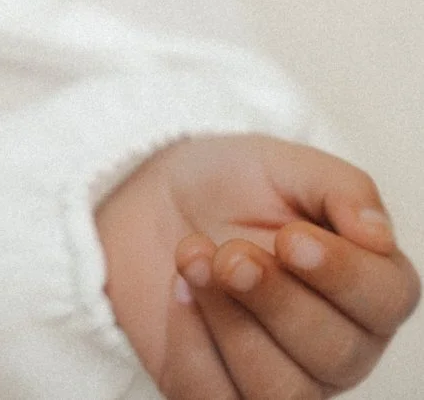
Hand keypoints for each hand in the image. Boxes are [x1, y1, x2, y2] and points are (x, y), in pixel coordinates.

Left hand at [95, 133, 418, 396]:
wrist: (159, 201)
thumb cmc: (236, 187)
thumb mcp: (287, 167)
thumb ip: (341, 189)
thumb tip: (377, 234)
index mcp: (367, 286)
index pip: (387, 300)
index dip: (342, 275)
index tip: (291, 238)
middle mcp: (340, 346)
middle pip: (335, 355)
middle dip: (275, 299)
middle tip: (231, 254)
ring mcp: (287, 379)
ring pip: (281, 391)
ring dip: (231, 322)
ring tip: (194, 259)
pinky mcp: (226, 393)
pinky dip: (191, 346)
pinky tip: (179, 294)